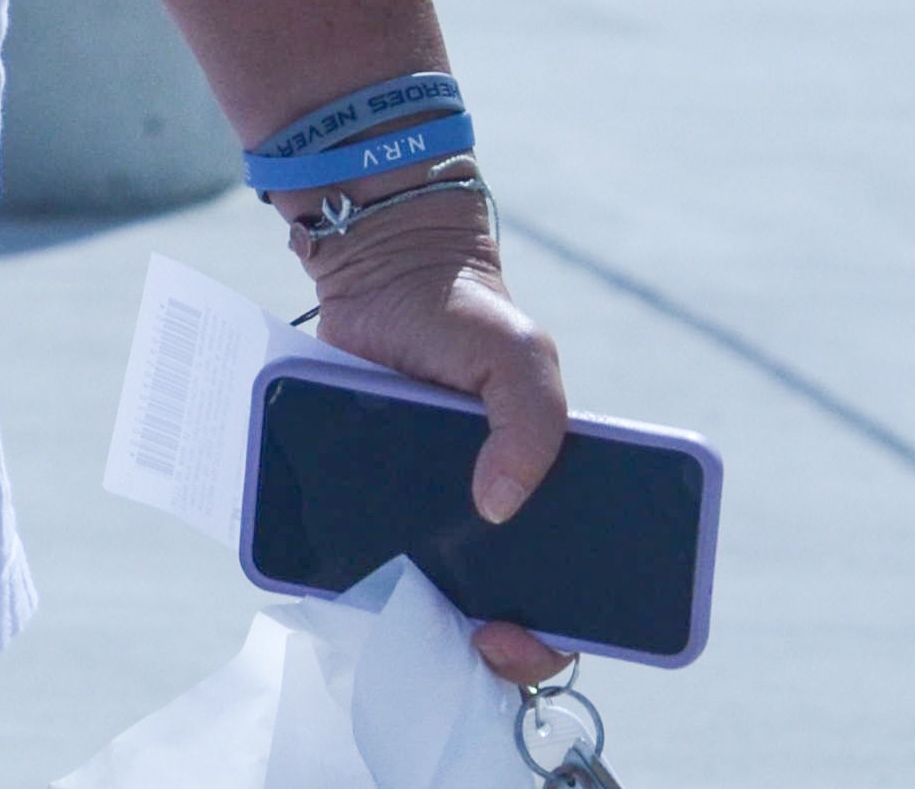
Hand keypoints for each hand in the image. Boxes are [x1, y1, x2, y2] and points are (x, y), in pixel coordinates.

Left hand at [291, 188, 572, 686]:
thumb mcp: (522, 357)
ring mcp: (420, 510)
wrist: (379, 273)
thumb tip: (496, 505)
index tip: (513, 635)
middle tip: (469, 634)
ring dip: (420, 618)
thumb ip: (533, 422)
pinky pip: (361, 558)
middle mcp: (483, 512)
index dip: (548, 634)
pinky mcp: (362, 496)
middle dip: (490, 641)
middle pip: (494, 609)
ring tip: (407, 612)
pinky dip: (357, 580)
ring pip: (424, 596)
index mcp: (538, 489)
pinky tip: (351, 583)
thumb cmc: (464, 313)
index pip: (563, 591)